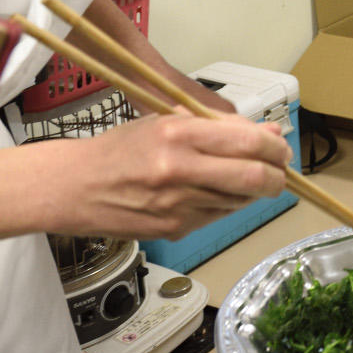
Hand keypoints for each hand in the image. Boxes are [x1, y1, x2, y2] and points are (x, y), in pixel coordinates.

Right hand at [64, 112, 291, 240]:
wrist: (71, 187)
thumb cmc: (120, 149)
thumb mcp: (167, 123)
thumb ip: (219, 128)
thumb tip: (269, 133)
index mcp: (178, 134)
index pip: (248, 142)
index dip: (275, 147)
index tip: (282, 148)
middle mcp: (179, 169)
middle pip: (253, 177)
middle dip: (277, 176)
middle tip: (280, 172)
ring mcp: (176, 204)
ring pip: (239, 201)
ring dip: (252, 193)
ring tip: (241, 180)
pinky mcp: (172, 229)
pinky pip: (217, 217)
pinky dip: (225, 206)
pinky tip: (213, 194)